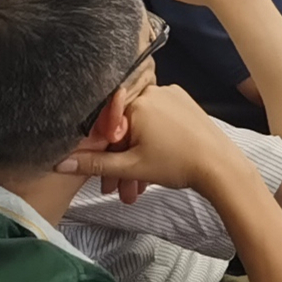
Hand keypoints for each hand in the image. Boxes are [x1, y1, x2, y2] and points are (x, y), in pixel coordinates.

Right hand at [59, 81, 246, 196]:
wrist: (221, 167)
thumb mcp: (131, 166)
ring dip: (136, 157)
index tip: (101, 176)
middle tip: (117, 190)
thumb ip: (94, 164)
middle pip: (124, 127)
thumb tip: (60, 163)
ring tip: (137, 188)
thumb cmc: (178, 164)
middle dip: (120, 162)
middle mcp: (153, 91)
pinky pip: (158, 120)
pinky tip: (153, 165)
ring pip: (141, 127)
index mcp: (137, 101)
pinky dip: (151, 142)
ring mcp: (171, 95)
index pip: (105, 124)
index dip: (101, 153)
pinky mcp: (184, 103)